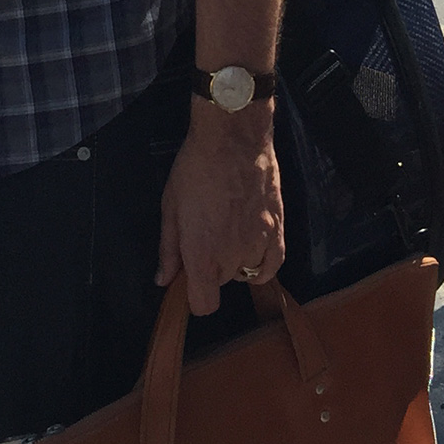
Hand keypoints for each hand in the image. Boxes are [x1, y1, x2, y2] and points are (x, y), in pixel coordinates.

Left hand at [157, 103, 282, 316]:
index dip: (194, 298)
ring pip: (246, 272)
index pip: (204, 305)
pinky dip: (263, 265)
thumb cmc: (195, 170)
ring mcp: (260, 245)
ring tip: (227, 229)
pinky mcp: (279, 230)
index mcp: (202, 256)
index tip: (188, 279)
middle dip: (211, 267)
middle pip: (222, 283)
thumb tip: (163, 280)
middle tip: (204, 234)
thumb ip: (169, 250)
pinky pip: (273, 264)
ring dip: (235, 260)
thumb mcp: (171, 208)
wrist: (232, 138)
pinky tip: (253, 252)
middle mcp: (233, 259)